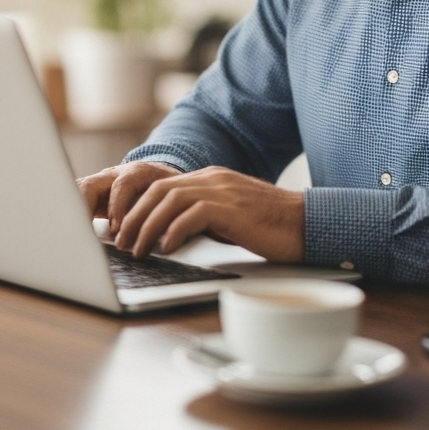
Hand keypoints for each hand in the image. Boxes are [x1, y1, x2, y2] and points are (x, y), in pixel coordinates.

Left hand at [90, 163, 305, 261]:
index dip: (137, 209)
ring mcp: (225, 191)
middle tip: (123, 244)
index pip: (162, 186)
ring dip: (147, 227)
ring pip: (170, 200)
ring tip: (138, 250)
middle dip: (134, 218)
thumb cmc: (269, 226)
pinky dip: (173, 232)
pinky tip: (167, 248)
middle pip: (159, 190)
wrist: (305, 223)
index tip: (125, 232)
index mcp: (212, 179)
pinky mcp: (233, 208)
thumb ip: (203, 215)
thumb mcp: (229, 216)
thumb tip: (169, 234)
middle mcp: (215, 179)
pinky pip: (192, 215)